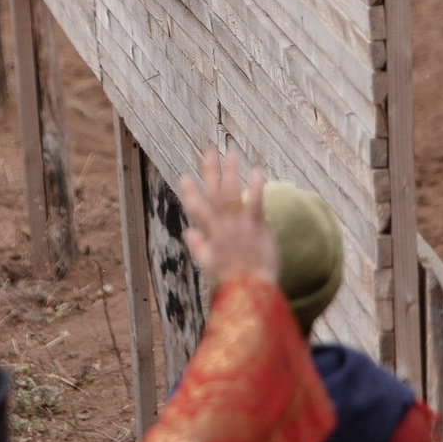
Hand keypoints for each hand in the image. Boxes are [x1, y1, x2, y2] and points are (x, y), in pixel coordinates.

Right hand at [178, 151, 277, 291]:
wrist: (251, 289)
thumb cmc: (230, 278)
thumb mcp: (208, 264)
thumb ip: (197, 246)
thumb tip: (188, 232)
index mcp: (209, 233)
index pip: (195, 209)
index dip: (189, 193)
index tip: (185, 177)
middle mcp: (222, 225)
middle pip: (213, 193)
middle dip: (210, 172)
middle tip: (209, 152)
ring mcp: (239, 224)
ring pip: (232, 192)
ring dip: (230, 172)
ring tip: (230, 153)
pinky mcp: (257, 225)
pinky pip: (255, 201)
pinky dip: (255, 186)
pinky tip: (257, 171)